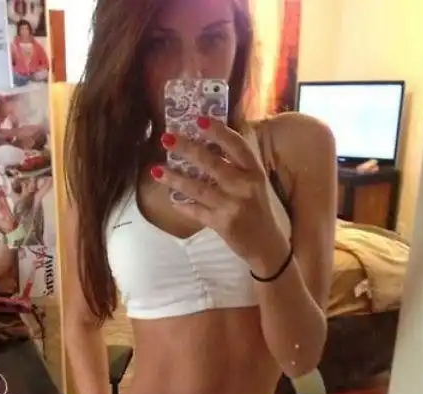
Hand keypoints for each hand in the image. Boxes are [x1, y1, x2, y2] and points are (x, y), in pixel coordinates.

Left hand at [152, 118, 289, 274]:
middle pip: (211, 163)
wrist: (266, 245)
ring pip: (198, 188)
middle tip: (166, 138)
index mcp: (254, 172)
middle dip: (187, 148)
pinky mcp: (222, 224)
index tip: (198, 120)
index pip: (236, 145)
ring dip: (175, 178)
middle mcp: (245, 186)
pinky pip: (197, 212)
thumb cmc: (257, 209)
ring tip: (156, 170)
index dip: (218, 131)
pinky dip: (183, 206)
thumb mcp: (255, 184)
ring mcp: (232, 206)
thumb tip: (206, 143)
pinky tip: (171, 199)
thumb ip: (237, 166)